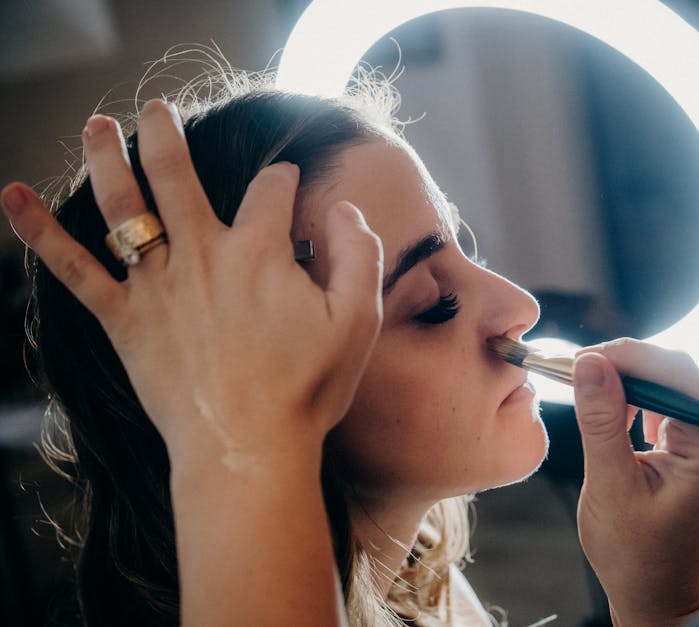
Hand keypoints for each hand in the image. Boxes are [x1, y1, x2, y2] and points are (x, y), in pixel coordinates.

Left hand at [0, 100, 382, 473]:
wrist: (249, 449)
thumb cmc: (307, 389)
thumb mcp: (359, 321)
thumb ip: (359, 254)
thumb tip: (342, 209)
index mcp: (259, 252)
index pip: (271, 190)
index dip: (284, 178)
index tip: (288, 182)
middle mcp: (201, 255)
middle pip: (178, 174)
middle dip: (168, 133)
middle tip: (158, 108)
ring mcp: (156, 286)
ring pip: (123, 206)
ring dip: (107, 158)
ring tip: (98, 124)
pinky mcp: (125, 321)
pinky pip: (74, 270)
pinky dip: (41, 233)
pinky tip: (12, 198)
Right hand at [572, 338, 698, 625]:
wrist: (654, 592)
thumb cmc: (636, 553)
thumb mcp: (611, 484)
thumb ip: (601, 420)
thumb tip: (589, 363)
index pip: (673, 373)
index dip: (626, 357)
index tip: (581, 358)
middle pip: (672, 370)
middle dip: (623, 362)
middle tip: (576, 368)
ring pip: (664, 380)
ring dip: (623, 377)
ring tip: (584, 384)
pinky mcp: (689, 444)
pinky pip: (661, 401)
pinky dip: (630, 396)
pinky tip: (606, 404)